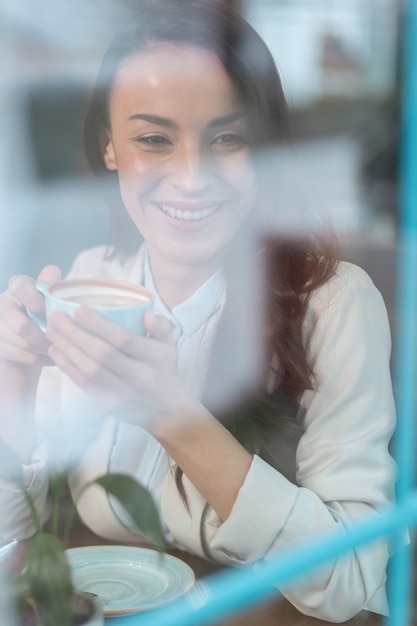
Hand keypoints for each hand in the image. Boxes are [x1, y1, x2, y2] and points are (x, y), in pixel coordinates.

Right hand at [0, 265, 60, 367]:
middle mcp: (2, 303)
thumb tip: (53, 270)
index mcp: (17, 286)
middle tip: (60, 339)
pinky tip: (49, 356)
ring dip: (43, 348)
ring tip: (57, 347)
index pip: (21, 287)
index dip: (36, 302)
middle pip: (21, 325)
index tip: (50, 312)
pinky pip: (20, 355)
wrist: (30, 344)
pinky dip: (38, 358)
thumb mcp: (50, 300)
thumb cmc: (44, 316)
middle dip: (45, 335)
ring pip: (22, 343)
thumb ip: (50, 286)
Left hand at [45, 306, 189, 428]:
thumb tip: (146, 313)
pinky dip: (68, 367)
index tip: (79, 309)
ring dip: (67, 349)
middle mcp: (138, 375)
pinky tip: (56, 352)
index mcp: (153, 357)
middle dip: (75, 334)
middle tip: (56, 317)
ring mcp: (122, 392)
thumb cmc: (163, 370)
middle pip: (101, 353)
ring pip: (89, 370)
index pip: (122, 339)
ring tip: (51, 332)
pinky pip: (84, 384)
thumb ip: (161, 326)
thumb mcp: (168, 345)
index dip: (99, 324)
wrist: (165, 410)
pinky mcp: (109, 403)